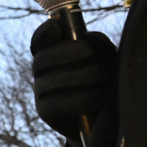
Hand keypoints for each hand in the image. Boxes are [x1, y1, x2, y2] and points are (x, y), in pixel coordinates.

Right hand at [30, 18, 115, 143]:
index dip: (44, 33)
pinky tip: (98, 97)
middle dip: (69, 53)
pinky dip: (83, 99)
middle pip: (42, 58)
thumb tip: (87, 36)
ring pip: (51, 80)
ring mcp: (39, 93)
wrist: (106, 119)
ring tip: (103, 80)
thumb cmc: (107, 83)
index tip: (56, 27)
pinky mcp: (45, 113)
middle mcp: (41, 73)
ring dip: (83, 77)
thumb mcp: (107, 59)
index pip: (39, 41)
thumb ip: (98, 44)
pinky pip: (59, 103)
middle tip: (90, 56)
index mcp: (53, 55)